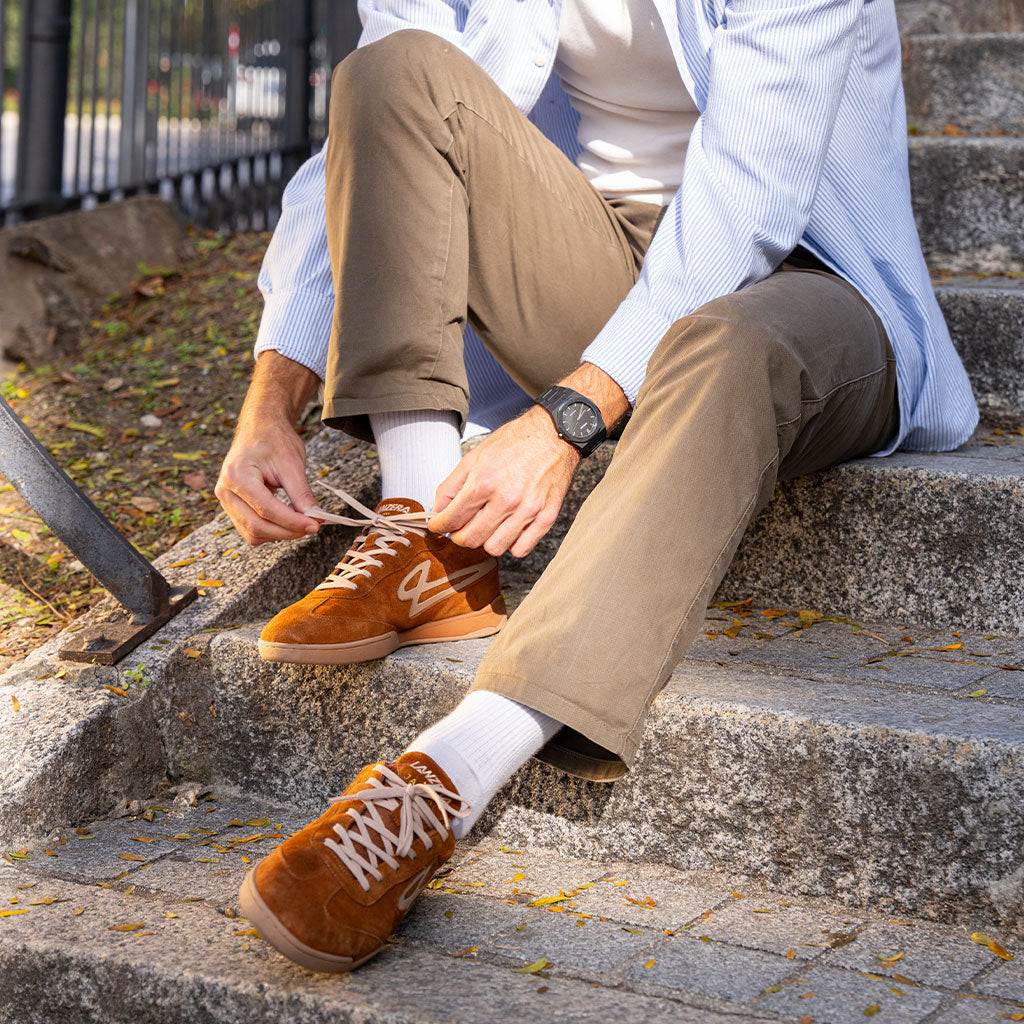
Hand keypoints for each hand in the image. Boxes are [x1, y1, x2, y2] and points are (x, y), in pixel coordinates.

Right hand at [216, 420, 320, 544]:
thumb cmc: (274, 439)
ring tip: (301, 521)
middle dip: (287, 531)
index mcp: (236, 476)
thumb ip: (302, 494)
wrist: (260, 428)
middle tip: (312, 526)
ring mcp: (226, 500)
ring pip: (252, 532)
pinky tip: (287, 520)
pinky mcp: (233, 506)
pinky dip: (271, 530)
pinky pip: (250, 529)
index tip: (315, 525)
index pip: (266, 510)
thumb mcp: (292, 464)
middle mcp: (225, 490)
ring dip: (279, 533)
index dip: (292, 522)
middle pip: (257, 526)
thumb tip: (315, 519)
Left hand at [429, 406, 579, 557]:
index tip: (437, 526)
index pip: (452, 519)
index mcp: (485, 482)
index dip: (438, 526)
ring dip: (484, 541)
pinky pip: (521, 549)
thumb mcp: (474, 456)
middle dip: (458, 536)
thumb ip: (451, 486)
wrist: (553, 434)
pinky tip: (507, 529)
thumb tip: (437, 510)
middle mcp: (506, 499)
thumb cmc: (515, 442)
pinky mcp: (546, 517)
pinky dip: (510, 544)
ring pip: (495, 548)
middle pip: (471, 539)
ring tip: (485, 526)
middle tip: (459, 526)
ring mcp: (528, 510)